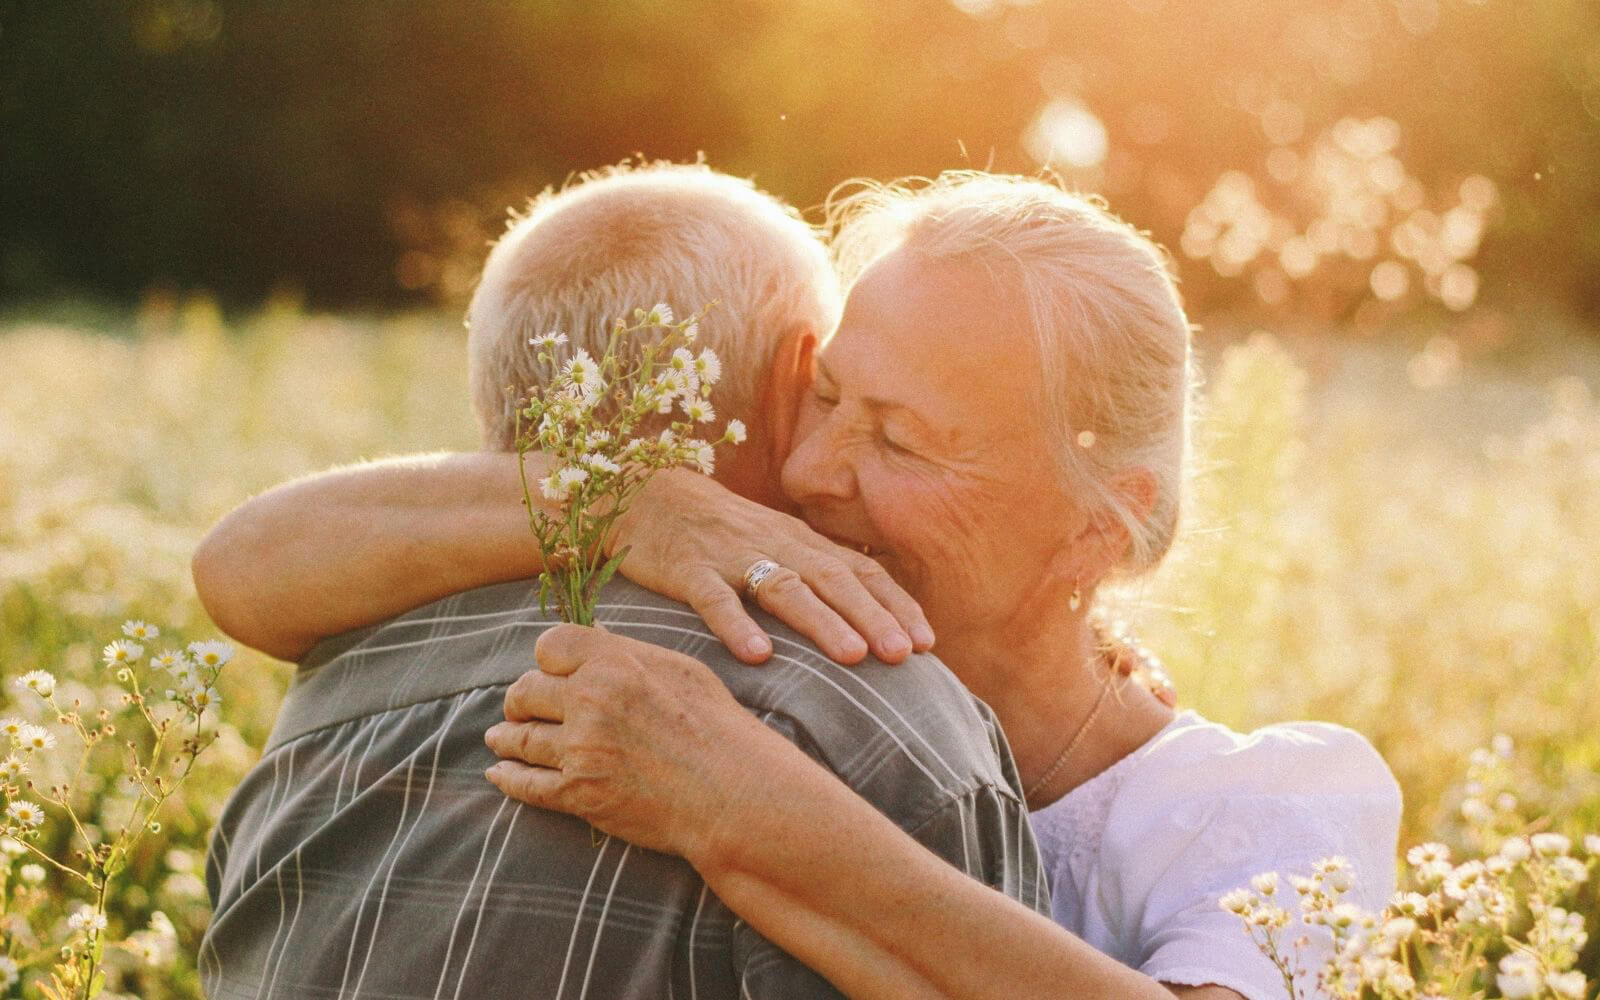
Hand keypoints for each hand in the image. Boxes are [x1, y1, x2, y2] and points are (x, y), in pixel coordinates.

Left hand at [484, 624, 779, 861]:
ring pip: (521, 738)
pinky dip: (508, 779)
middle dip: (520, 699)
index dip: (546, 659)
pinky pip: (527, 784)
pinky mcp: (578, 793)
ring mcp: (581, 748)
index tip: (548, 671)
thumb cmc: (718, 727)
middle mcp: (590, 699)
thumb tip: (596, 636)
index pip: (549, 646)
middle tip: (518, 707)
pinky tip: (499, 774)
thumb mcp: (679, 671)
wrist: (734, 792)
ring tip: (499, 738)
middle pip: (526, 690)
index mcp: (614, 662)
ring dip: (506, 738)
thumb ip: (629, 653)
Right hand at [610, 468, 932, 665]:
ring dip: (822, 621)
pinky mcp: (688, 569)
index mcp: (801, 542)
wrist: (646, 495)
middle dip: (873, 616)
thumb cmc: (720, 532)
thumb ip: (815, 575)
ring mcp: (732, 556)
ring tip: (853, 656)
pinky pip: (715, 597)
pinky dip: (736, 624)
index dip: (895, 604)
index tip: (928, 643)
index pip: (860, 570)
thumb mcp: (775, 545)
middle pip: (833, 579)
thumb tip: (867, 622)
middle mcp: (776, 545)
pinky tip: (757, 655)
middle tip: (906, 655)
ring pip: (785, 587)